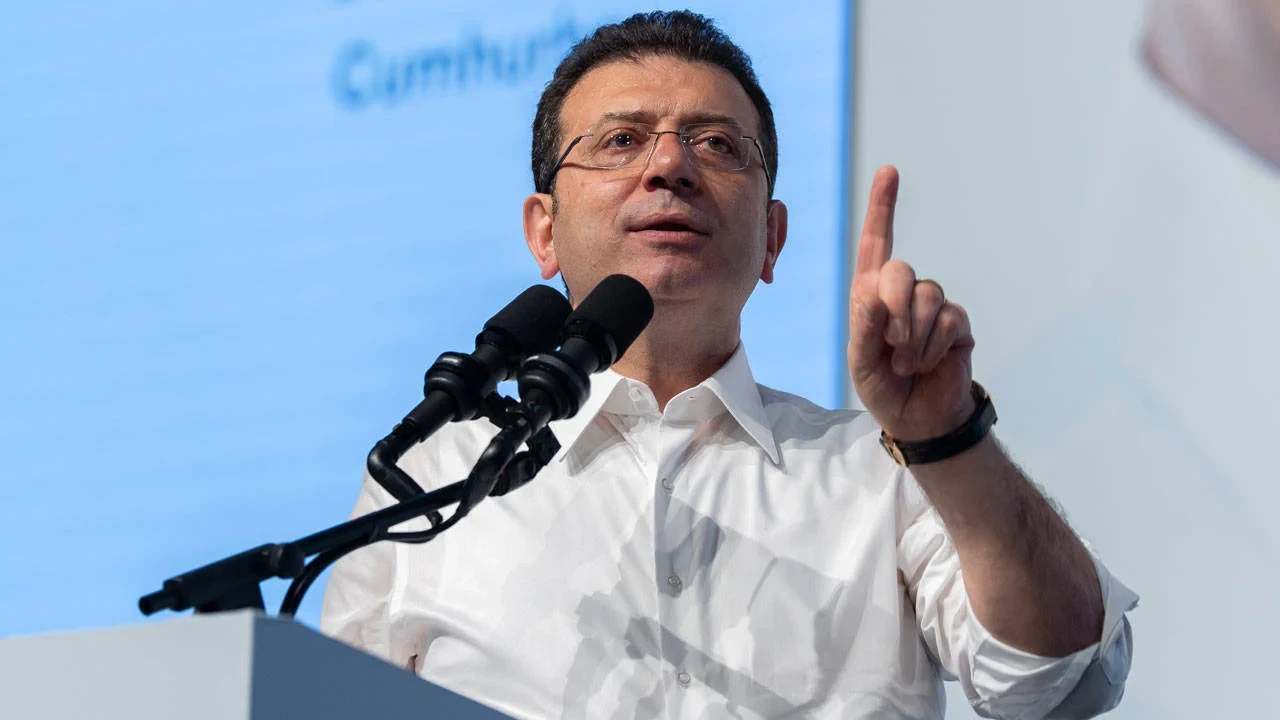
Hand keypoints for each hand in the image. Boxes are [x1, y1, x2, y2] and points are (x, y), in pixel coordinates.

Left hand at [848, 166, 975, 440]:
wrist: (918, 417)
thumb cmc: (882, 387)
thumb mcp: (860, 361)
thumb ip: (863, 327)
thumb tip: (872, 293)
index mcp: (872, 294)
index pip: (877, 243)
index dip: (883, 207)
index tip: (889, 172)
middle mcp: (903, 292)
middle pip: (900, 269)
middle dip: (894, 305)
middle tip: (893, 342)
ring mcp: (933, 306)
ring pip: (926, 295)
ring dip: (914, 335)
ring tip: (906, 363)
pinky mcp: (957, 323)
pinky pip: (948, 319)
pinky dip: (932, 346)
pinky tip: (927, 364)